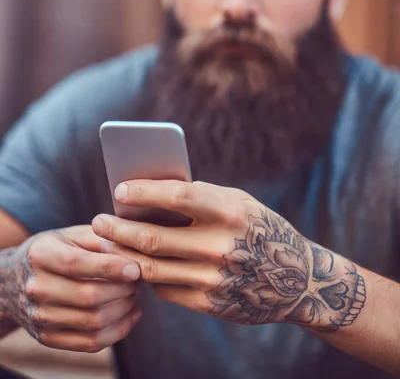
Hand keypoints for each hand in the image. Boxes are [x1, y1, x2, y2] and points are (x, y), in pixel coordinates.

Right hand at [2, 226, 141, 351]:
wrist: (18, 278)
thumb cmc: (58, 249)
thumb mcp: (75, 234)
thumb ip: (103, 239)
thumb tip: (134, 254)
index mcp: (41, 254)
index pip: (76, 264)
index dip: (109, 267)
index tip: (136, 269)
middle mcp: (35, 287)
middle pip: (88, 296)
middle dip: (122, 290)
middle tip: (139, 281)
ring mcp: (39, 316)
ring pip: (93, 322)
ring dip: (123, 310)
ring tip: (135, 294)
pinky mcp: (47, 338)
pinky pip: (90, 343)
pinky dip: (118, 330)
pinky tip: (131, 313)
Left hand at [92, 180, 365, 331]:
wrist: (296, 280)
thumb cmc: (259, 228)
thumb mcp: (238, 202)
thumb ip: (199, 197)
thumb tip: (149, 195)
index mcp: (230, 212)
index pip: (176, 197)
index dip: (143, 193)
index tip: (119, 190)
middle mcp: (222, 245)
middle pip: (153, 237)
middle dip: (118, 229)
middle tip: (99, 222)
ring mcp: (214, 277)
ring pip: (151, 267)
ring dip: (122, 255)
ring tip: (106, 244)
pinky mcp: (210, 302)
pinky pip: (165, 288)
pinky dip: (146, 275)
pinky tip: (136, 264)